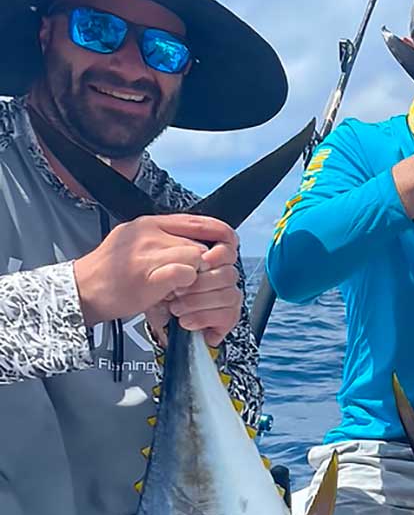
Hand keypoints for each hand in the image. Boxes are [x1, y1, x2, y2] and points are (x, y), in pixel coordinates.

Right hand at [74, 214, 237, 334]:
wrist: (82, 290)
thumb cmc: (112, 272)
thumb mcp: (138, 243)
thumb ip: (167, 239)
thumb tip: (202, 244)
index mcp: (149, 223)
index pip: (197, 220)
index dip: (219, 232)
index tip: (230, 243)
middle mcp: (149, 232)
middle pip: (200, 243)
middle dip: (204, 263)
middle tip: (193, 279)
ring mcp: (148, 252)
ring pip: (195, 257)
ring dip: (194, 276)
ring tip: (179, 288)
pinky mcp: (148, 274)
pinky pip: (185, 272)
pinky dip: (186, 284)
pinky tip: (174, 294)